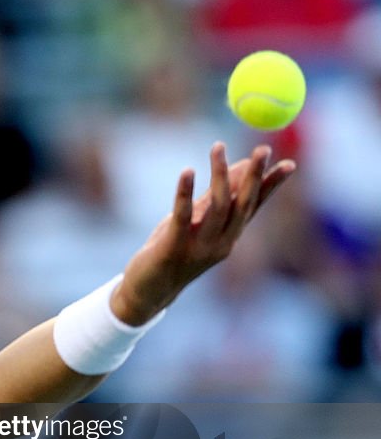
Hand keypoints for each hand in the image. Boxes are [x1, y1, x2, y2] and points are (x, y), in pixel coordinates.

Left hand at [111, 142, 296, 325]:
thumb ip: (217, 200)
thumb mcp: (199, 225)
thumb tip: (240, 166)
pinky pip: (182, 215)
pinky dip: (185, 192)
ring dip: (220, 175)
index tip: (289, 163)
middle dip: (254, 176)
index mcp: (229, 237)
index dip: (272, 186)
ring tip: (218, 146)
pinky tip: (188, 171)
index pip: (255, 207)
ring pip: (217, 207)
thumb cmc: (173, 252)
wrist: (148, 291)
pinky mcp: (173, 247)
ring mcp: (199, 247)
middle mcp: (221, 243)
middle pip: (243, 205)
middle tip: (262, 149)